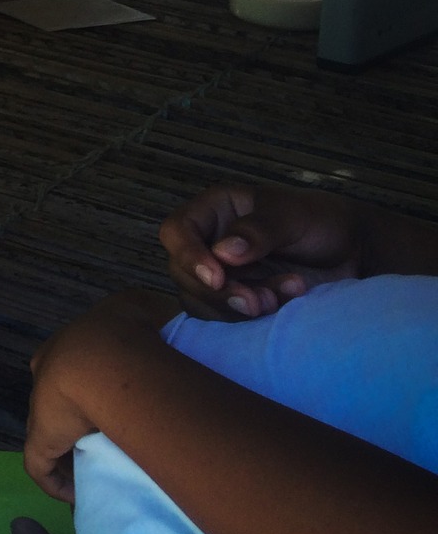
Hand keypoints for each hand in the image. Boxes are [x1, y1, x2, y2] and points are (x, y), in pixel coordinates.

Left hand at [22, 291, 175, 502]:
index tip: (119, 406)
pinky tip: (76, 495)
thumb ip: (162, 315)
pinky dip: (56, 482)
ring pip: (52, 433)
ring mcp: (42, 406)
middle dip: (81, 418)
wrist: (106, 356)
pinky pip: (41, 466)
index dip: (93, 386)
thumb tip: (174, 321)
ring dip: (71, 452)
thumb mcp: (152, 308)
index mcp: (73, 344)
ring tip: (101, 470)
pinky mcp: (40, 437)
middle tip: (112, 439)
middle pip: (60, 401)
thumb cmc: (134, 331)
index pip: (75, 367)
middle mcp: (51, 373)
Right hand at [159, 184, 364, 320]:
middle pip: (184, 273)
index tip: (217, 278)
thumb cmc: (320, 222)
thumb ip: (259, 231)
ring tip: (278, 301)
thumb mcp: (293, 215)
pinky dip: (251, 321)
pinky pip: (226, 320)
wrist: (354, 254)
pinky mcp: (237, 303)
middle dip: (220, 293)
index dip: (189, 256)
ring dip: (237, 308)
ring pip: (202, 301)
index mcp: (214, 212)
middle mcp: (209, 244)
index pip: (177, 232)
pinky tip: (284, 307)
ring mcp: (223, 276)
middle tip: (257, 303)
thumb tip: (223, 253)